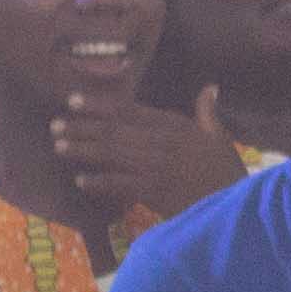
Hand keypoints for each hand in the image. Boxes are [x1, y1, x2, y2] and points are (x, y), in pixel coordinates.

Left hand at [51, 85, 242, 221]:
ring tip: (59, 146)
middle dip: (82, 127)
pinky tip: (81, 180)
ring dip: (84, 150)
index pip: (129, 110)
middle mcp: (161, 142)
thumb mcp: (220, 137)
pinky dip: (100, 182)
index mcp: (174, 126)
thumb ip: (208, 112)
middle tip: (56, 124)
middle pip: (113, 130)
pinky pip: (120, 184)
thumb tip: (210, 87)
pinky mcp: (155, 191)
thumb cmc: (226, 172)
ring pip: (112, 154)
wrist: (235, 204)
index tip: (73, 100)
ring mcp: (156, 166)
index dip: (98, 104)